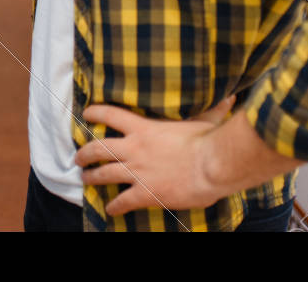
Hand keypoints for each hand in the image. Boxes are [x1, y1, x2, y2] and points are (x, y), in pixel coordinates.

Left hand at [74, 95, 235, 217]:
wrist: (212, 166)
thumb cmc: (208, 142)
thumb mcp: (205, 120)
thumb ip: (212, 109)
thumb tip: (229, 98)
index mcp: (144, 128)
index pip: (111, 114)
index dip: (95, 112)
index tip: (86, 113)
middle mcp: (134, 148)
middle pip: (98, 148)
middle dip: (84, 152)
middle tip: (77, 157)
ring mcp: (137, 171)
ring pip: (104, 174)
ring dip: (91, 177)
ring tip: (84, 179)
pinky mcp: (145, 193)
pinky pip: (123, 201)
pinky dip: (114, 206)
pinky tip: (109, 209)